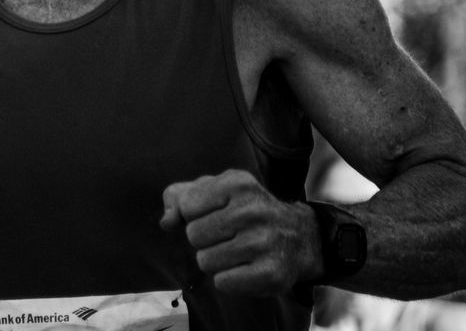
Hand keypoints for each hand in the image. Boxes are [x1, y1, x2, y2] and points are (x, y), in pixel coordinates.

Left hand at [160, 169, 318, 294]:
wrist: (299, 236)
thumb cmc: (244, 210)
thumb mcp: (214, 190)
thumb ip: (179, 198)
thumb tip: (167, 222)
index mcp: (237, 182)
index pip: (187, 206)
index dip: (194, 215)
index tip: (216, 213)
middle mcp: (253, 209)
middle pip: (194, 235)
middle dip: (204, 239)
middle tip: (228, 235)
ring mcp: (264, 242)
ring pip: (205, 261)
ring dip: (215, 260)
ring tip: (237, 251)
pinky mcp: (271, 273)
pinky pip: (222, 283)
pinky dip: (228, 280)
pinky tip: (245, 268)